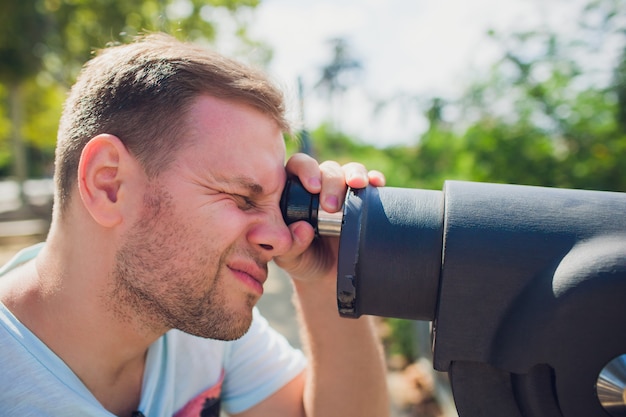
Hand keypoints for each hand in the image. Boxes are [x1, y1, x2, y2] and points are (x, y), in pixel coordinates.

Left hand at [274, 153, 384, 281]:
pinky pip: (372, 182)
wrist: (330, 276)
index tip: (313, 187)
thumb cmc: (305, 261)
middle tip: (332, 207)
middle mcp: (321, 186)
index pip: (298, 166)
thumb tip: (304, 228)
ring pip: (350, 170)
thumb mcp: (290, 259)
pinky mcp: (365, 200)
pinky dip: (375, 179)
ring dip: (355, 173)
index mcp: (295, 192)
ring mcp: (344, 192)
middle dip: (331, 182)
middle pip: (327, 169)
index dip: (305, 169)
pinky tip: (376, 183)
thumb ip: (290, 246)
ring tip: (358, 185)